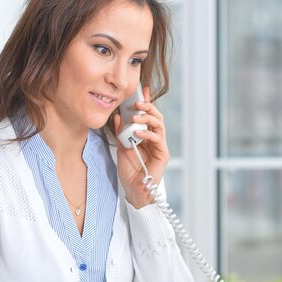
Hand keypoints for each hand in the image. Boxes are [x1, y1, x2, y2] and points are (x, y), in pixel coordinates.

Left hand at [114, 85, 168, 208]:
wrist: (134, 190)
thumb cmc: (129, 170)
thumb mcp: (121, 147)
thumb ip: (121, 132)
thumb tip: (118, 116)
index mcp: (146, 135)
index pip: (147, 115)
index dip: (146, 102)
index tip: (142, 90)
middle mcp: (155, 138)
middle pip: (156, 117)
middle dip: (148, 107)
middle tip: (137, 103)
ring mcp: (160, 145)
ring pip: (159, 125)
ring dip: (148, 118)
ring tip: (136, 116)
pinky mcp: (163, 154)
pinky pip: (158, 139)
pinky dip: (148, 133)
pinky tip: (138, 133)